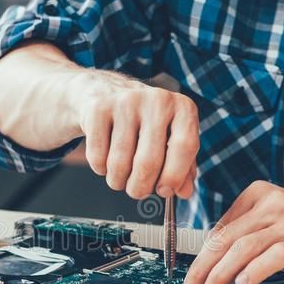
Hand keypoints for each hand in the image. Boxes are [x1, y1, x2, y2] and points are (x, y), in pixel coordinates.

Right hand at [69, 70, 198, 199]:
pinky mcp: (98, 109)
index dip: (174, 176)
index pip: (185, 146)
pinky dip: (100, 168)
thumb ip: (183, 167)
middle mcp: (157, 100)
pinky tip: (105, 160)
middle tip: (136, 191)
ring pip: (119, 163)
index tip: (163, 190)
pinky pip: (98, 156)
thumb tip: (184, 192)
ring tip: (119, 177)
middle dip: (140, 187)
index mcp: (183, 108)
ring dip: (117, 181)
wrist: (104, 91)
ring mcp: (126, 102)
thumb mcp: (170, 138)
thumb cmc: (144, 122)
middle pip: (148, 162)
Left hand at [181, 181, 283, 283]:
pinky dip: (254, 271)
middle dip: (202, 268)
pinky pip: (273, 256)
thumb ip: (249, 227)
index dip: (201, 255)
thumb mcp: (278, 213)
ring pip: (242, 248)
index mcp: (259, 195)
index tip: (191, 275)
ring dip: (221, 274)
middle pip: (225, 238)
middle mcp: (271, 206)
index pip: (220, 228)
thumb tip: (216, 256)